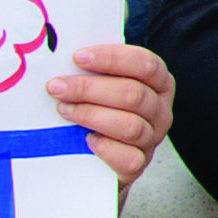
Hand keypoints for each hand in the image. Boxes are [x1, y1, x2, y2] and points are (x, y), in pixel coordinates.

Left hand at [44, 39, 171, 187]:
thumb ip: (95, 69)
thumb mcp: (103, 85)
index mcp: (158, 82)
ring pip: (130, 125)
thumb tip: (63, 53)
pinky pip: (127, 157)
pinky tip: (86, 139)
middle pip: (133, 94)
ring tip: (64, 110)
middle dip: (89, 88)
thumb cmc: (99, 109)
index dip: (112, 58)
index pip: (145, 64)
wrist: (97, 156)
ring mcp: (152, 138)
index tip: (77, 57)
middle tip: (57, 87)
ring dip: (91, 115)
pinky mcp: (139, 164)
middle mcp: (160, 110)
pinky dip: (105, 147)